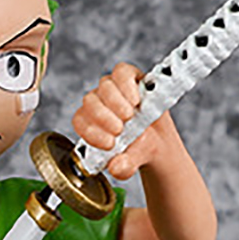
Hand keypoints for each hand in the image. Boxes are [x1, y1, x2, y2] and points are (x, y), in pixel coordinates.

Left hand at [71, 62, 178, 180]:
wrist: (159, 140)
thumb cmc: (138, 150)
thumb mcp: (131, 163)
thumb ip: (123, 167)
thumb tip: (116, 167)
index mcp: (90, 123)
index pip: (80, 120)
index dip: (91, 132)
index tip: (110, 144)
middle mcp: (98, 103)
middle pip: (89, 100)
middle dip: (103, 116)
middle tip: (120, 129)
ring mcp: (113, 89)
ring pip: (104, 85)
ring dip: (116, 101)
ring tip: (130, 115)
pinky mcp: (130, 77)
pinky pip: (121, 72)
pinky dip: (126, 85)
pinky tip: (136, 100)